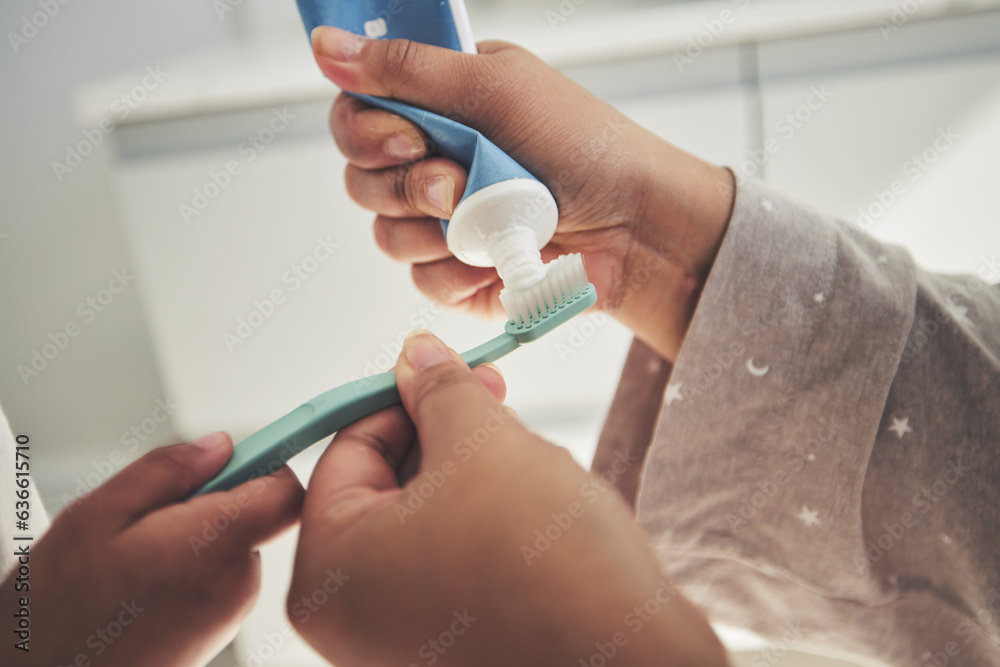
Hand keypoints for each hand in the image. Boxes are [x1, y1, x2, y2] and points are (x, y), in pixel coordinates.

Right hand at [0, 433, 302, 665]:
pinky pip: (217, 576)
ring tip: (133, 557)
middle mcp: (236, 582)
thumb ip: (167, 471)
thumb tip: (218, 445)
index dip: (265, 463)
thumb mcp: (96, 517)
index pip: (286, 491)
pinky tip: (140, 583)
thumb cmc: (59, 615)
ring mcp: (230, 612)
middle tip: (149, 515)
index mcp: (214, 546)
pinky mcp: (217, 631)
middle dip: (211, 500)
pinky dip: (188, 566)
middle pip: (255, 512)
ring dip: (193, 536)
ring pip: (231, 543)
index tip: (232, 454)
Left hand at [288, 331, 725, 665]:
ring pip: (429, 519)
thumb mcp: (484, 444)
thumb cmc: (549, 567)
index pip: (346, 450)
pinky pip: (456, 560)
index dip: (402, 397)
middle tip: (494, 401)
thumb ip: (439, 390)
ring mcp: (402, 640)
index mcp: (330, 571)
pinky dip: (489, 524)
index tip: (446, 371)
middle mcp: (352, 618)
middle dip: (444, 437)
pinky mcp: (454, 649)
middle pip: (386, 487)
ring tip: (531, 468)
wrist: (632, 665)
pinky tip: (539, 514)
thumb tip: (415, 354)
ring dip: (475, 477)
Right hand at [311, 26, 734, 360]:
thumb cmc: (586, 147)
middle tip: (454, 181)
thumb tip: (327, 45)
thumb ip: (406, 69)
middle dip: (405, 184)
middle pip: (360, 177)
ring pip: (386, 233)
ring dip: (433, 227)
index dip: (364, 130)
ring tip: (487, 216)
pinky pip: (422, 278)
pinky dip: (458, 269)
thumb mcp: (495, 88)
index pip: (357, 112)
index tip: (407, 136)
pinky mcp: (461, 272)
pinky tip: (495, 255)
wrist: (637, 226)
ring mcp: (448, 221)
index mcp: (442, 105)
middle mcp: (438, 160)